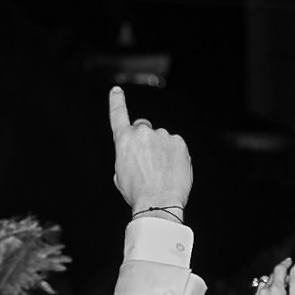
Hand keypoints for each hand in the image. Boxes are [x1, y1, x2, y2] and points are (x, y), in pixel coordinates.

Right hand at [108, 86, 190, 212]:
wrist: (158, 203)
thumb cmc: (138, 193)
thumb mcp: (121, 176)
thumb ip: (126, 157)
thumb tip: (136, 156)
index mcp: (124, 140)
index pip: (118, 114)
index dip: (117, 102)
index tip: (116, 91)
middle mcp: (142, 132)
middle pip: (143, 128)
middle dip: (145, 140)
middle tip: (149, 162)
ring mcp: (162, 135)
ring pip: (162, 140)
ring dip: (162, 151)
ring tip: (161, 173)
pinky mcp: (179, 142)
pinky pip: (176, 146)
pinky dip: (175, 156)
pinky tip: (172, 171)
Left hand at [252, 259, 294, 294]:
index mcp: (275, 290)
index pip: (279, 269)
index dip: (285, 263)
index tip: (289, 261)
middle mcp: (263, 292)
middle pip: (272, 277)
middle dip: (281, 277)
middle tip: (289, 283)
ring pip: (265, 285)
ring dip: (273, 285)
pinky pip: (260, 294)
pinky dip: (266, 294)